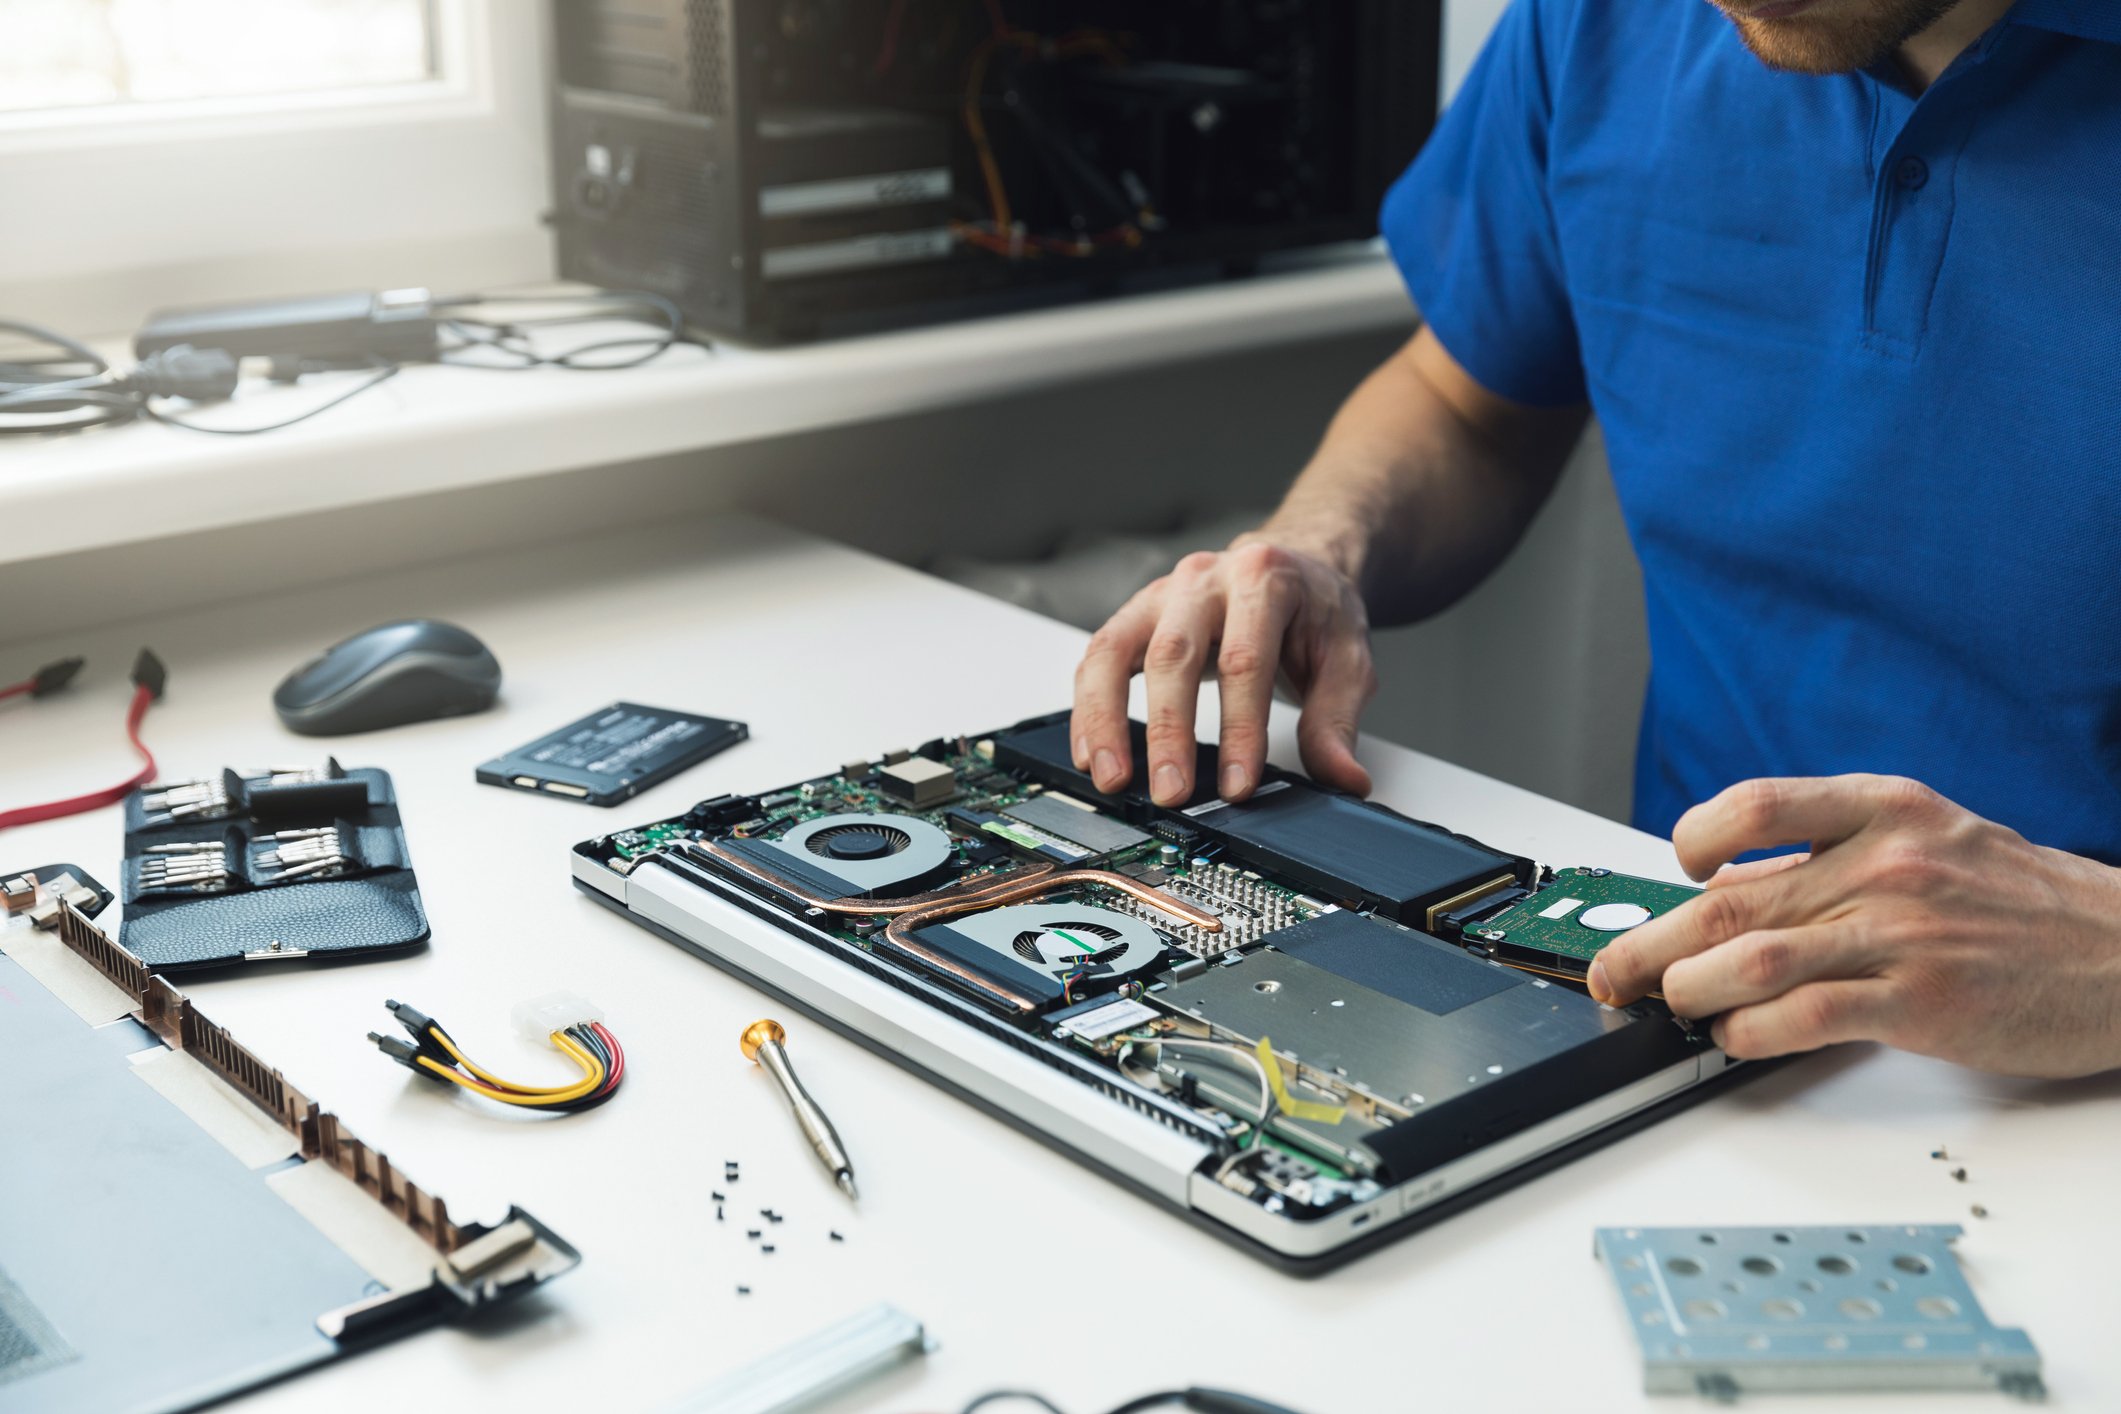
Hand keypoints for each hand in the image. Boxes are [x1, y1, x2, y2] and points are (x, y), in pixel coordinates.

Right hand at [1069, 536, 1377, 805]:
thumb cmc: (1313, 610)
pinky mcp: (1132, 617)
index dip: (1240, 728)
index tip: (1237, 785)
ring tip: (1112, 778)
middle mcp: (1202, 579)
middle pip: (1173, 655)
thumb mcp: (1347, 657)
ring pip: (1114, 651)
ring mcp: (1159, 595)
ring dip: (1106, 720)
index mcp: (1262, 578)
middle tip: (1171, 793)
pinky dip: (1088, 709)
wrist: (1291, 567)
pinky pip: (1096, 659)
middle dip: (1168, 731)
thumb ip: (1337, 719)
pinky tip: (1090, 752)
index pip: (1245, 660)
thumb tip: (1344, 779)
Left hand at [1588, 775, 2120, 1077]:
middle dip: (1651, 943)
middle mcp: (1885, 863)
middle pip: (1729, 899)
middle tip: (1612, 970)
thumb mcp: (1932, 840)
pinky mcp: (1921, 1004)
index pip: (1754, 805)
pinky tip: (1736, 1038)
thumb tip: (1731, 891)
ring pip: (1753, 958)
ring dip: (1690, 991)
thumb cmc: (2021, 901)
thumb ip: (1836, 854)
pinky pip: (1803, 1017)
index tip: (1674, 869)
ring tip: (1669, 1006)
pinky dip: (1749, 1033)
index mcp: (1882, 809)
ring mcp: (1902, 933)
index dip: (1693, 838)